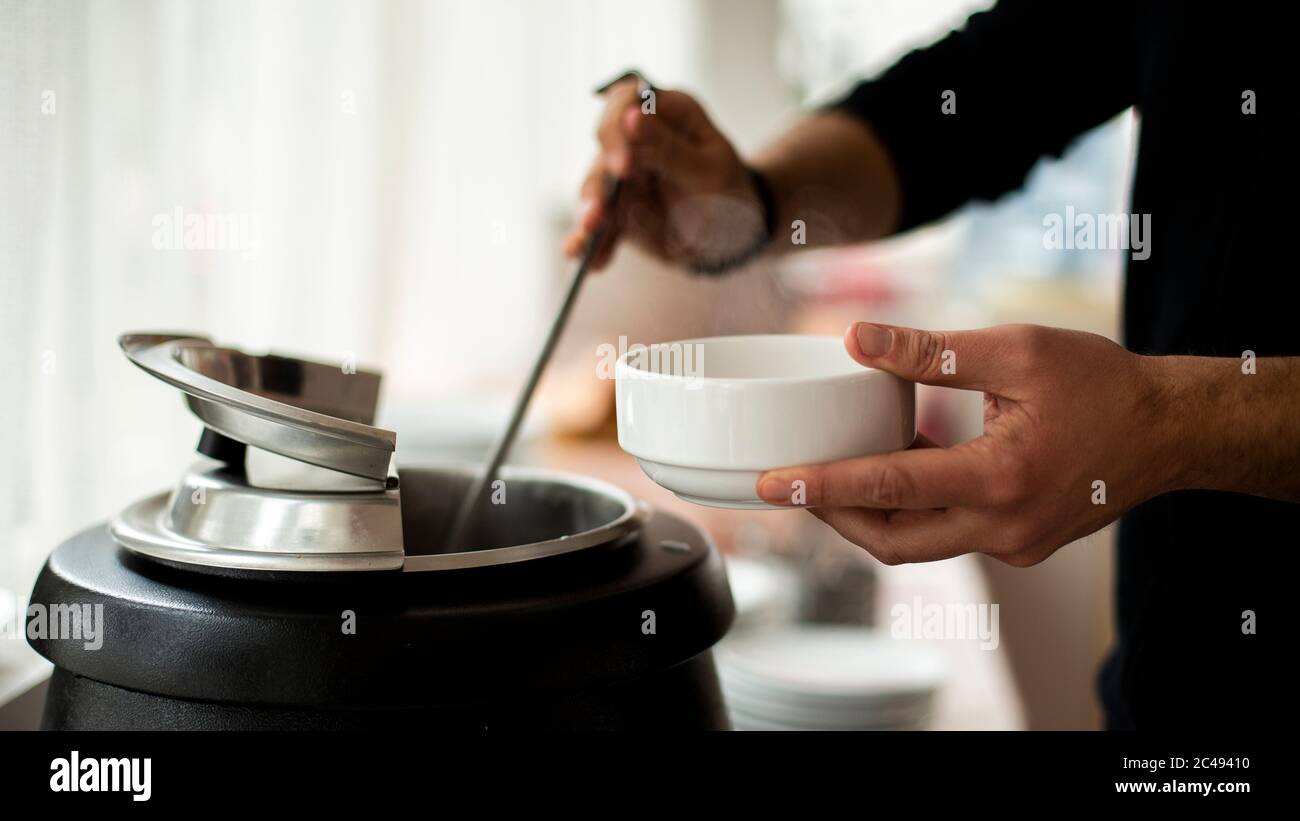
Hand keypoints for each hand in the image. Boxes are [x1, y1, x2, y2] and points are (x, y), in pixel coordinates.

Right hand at [563, 78, 763, 271]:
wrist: (733, 237)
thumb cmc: (730, 193)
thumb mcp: (708, 172)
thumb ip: (668, 148)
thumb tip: (631, 116)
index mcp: (667, 112)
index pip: (626, 101)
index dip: (615, 129)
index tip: (622, 167)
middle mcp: (639, 137)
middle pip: (604, 147)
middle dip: (599, 181)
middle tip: (600, 213)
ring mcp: (624, 173)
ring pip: (596, 186)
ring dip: (591, 212)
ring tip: (590, 237)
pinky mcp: (617, 207)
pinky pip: (599, 222)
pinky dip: (590, 240)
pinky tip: (585, 255)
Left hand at [756, 322, 1179, 566]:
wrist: (1171, 430)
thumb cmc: (1102, 384)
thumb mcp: (1016, 350)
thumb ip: (930, 349)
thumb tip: (855, 339)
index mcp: (1000, 478)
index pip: (888, 489)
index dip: (822, 486)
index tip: (771, 483)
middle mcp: (1004, 527)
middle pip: (893, 540)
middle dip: (833, 516)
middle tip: (790, 485)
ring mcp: (1015, 544)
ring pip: (919, 545)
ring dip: (870, 517)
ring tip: (828, 479)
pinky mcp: (1021, 543)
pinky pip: (949, 534)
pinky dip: (912, 510)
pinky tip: (892, 472)